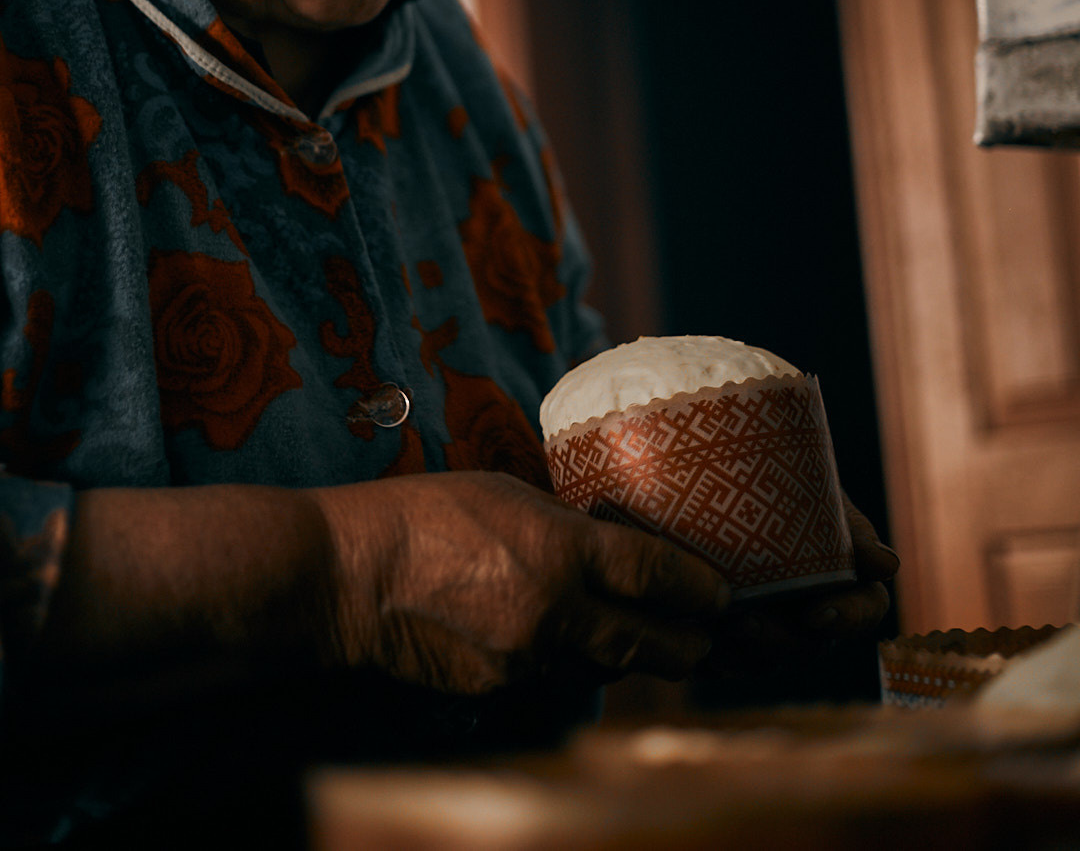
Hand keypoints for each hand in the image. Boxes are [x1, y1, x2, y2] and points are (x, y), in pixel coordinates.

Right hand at [307, 471, 729, 695]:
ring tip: (658, 643)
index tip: (725, 592)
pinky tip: (571, 643)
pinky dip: (572, 662)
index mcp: (560, 550)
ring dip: (634, 655)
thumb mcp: (508, 495)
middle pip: (649, 644)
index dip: (702, 589)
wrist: (348, 576)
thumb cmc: (424, 514)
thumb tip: (610, 544)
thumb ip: (565, 527)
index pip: (657, 576)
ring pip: (605, 666)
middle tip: (709, 634)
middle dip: (689, 643)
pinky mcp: (498, 689)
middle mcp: (554, 611)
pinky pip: (555, 678)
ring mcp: (526, 659)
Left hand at [702, 492, 897, 675]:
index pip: (867, 608)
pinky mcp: (732, 640)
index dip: (849, 618)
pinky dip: (714, 659)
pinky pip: (727, 664)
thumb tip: (888, 566)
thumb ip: (849, 526)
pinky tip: (698, 648)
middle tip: (746, 621)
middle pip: (812, 644)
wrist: (722, 476)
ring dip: (745, 652)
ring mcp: (774, 631)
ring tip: (716, 629)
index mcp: (846, 578)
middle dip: (781, 639)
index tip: (817, 612)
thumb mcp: (815, 490)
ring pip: (768, 661)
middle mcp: (815, 614)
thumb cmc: (782, 480)